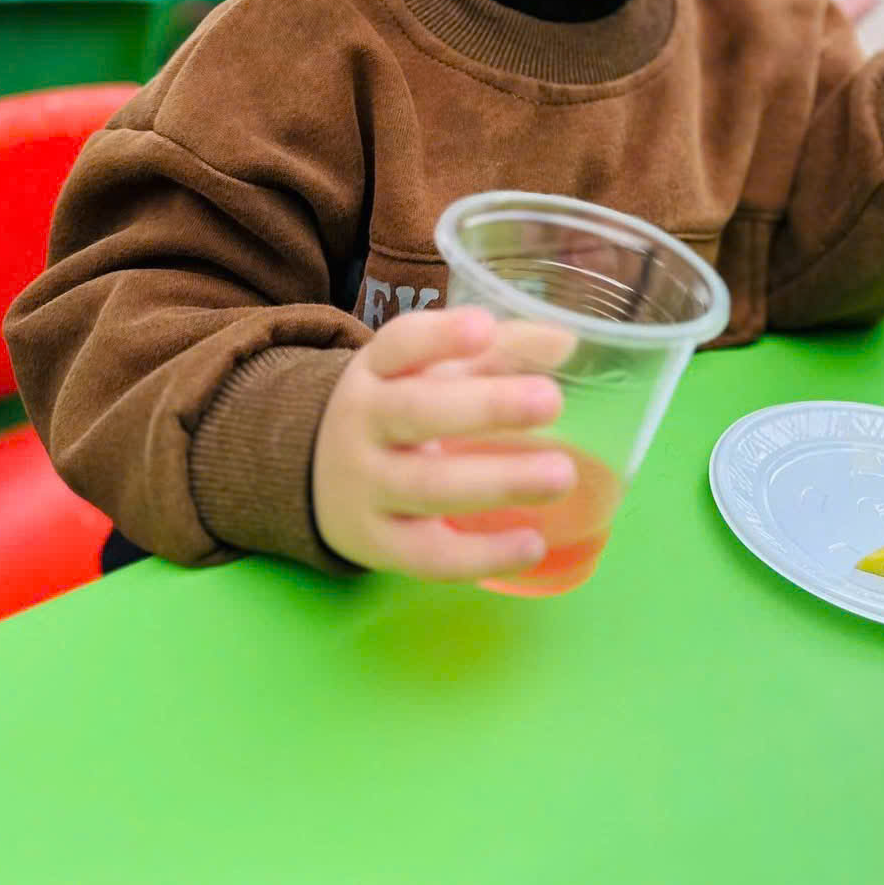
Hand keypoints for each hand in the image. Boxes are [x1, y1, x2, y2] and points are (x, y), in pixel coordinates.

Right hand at [311, 307, 577, 580]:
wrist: (317, 475)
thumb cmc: (399, 409)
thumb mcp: (431, 370)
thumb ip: (498, 352)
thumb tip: (566, 342)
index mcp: (376, 370)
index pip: (400, 344)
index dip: (440, 335)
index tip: (485, 328)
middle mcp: (362, 424)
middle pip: (416, 413)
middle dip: (486, 407)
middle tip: (552, 401)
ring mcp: (365, 487)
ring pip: (429, 487)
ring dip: (499, 482)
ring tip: (563, 474)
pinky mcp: (377, 544)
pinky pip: (428, 556)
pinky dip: (482, 555)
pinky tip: (533, 544)